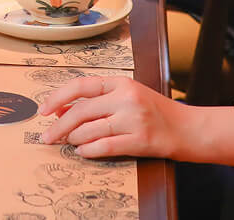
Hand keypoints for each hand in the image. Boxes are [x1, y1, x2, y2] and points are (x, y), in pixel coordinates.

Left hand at [39, 75, 188, 158]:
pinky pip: (105, 147)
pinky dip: (89, 151)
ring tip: (70, 143)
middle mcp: (126, 98)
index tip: (43, 110)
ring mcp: (133, 119)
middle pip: (81, 111)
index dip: (58, 97)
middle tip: (47, 136)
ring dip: (74, 139)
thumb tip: (62, 109)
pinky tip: (83, 152)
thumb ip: (99, 100)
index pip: (81, 85)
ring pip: (90, 130)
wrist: (189, 128)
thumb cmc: (157, 112)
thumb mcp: (128, 96)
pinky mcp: (140, 141)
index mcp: (122, 82)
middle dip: (59, 126)